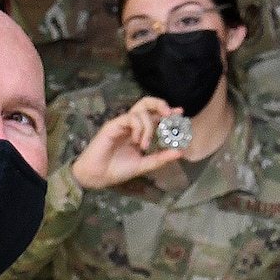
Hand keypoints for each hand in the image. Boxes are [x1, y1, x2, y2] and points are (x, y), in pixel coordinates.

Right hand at [71, 96, 187, 188]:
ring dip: (149, 127)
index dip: (167, 112)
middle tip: (170, 114)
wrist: (99, 176)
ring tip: (145, 145)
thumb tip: (180, 152)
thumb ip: (161, 158)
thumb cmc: (118, 169)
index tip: (180, 112)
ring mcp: (122, 123)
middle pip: (146, 104)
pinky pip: (131, 118)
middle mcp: (131, 125)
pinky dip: (139, 128)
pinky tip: (137, 142)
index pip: (155, 116)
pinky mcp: (113, 124)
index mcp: (139, 132)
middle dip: (160, 104)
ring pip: (140, 111)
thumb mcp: (144, 164)